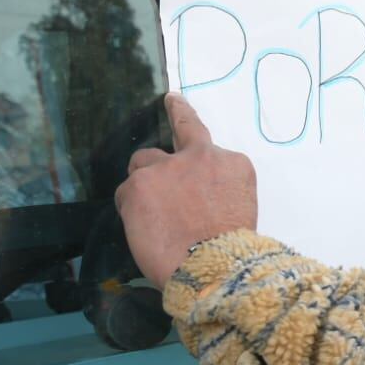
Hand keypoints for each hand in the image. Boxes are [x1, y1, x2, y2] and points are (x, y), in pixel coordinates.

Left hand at [115, 93, 256, 287]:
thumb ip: (216, 190)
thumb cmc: (232, 249)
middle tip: (153, 185)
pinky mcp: (139, 185)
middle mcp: (201, 157)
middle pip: (166, 150)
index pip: (202, 135)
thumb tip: (191, 197)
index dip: (182, 113)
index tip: (172, 99)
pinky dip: (132, 212)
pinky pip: (125, 195)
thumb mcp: (239, 208)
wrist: (216, 266)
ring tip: (153, 221)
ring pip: (141, 168)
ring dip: (143, 189)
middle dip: (158, 166)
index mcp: (233, 165)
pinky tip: (146, 231)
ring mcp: (168, 168)